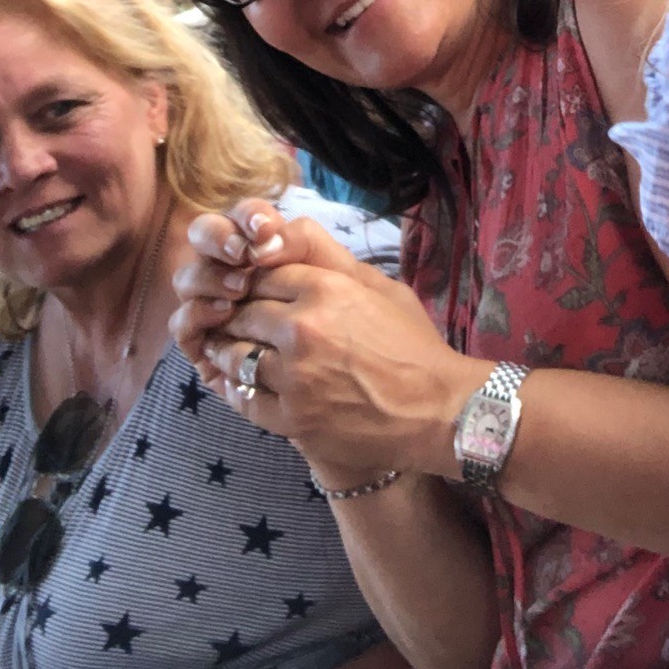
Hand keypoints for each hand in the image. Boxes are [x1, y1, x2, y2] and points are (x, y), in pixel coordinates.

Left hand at [171, 198, 484, 489]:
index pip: (261, 275)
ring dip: (231, 354)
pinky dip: (238, 391)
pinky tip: (245, 386)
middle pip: (241, 313)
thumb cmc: (413, 345)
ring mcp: (294, 376)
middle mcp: (302, 328)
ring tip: (239, 355)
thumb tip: (295, 250)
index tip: (256, 295)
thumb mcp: (382, 288)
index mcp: (325, 288)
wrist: (436, 409)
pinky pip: (243, 398)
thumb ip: (335, 265)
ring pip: (234, 356)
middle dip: (238, 318)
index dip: (255, 285)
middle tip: (241, 326)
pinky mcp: (291, 418)